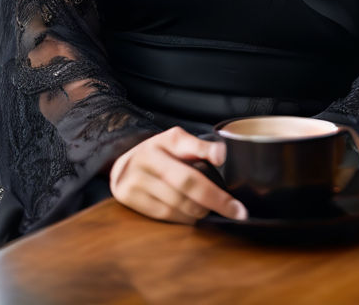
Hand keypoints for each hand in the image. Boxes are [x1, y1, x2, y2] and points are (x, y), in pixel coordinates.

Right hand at [109, 126, 247, 223]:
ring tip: (208, 209)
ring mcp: (134, 181)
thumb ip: (199, 146)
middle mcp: (144, 161)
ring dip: (198, 211)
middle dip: (215, 201)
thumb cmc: (158, 152)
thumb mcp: (176, 141)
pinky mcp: (129, 199)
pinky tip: (191, 215)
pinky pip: (163, 216)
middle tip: (236, 212)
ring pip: (176, 206)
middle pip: (186, 186)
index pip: (192, 165)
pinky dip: (182, 218)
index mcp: (160, 144)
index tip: (232, 189)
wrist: (123, 166)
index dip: (213, 179)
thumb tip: (221, 155)